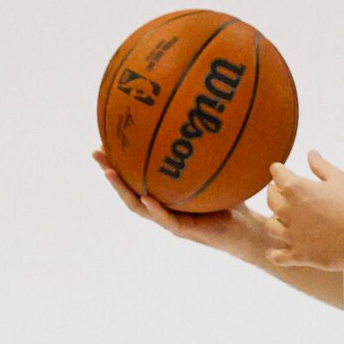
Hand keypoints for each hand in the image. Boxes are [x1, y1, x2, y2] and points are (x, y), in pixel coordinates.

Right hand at [93, 151, 257, 256]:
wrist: (247, 229)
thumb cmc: (231, 197)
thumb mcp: (217, 168)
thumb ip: (207, 149)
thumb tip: (206, 113)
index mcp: (165, 194)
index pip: (136, 176)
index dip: (119, 160)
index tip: (105, 139)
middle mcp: (163, 207)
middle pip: (128, 189)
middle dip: (110, 171)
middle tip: (96, 153)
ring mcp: (171, 220)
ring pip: (138, 206)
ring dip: (122, 190)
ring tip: (109, 172)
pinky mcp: (185, 231)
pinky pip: (166, 220)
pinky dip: (155, 209)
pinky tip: (146, 197)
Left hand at [263, 151, 343, 272]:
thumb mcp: (341, 179)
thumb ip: (321, 166)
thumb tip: (310, 153)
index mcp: (297, 188)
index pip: (277, 173)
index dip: (278, 170)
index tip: (280, 170)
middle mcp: (289, 211)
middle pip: (270, 199)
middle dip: (274, 192)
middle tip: (279, 192)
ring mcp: (292, 235)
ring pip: (270, 226)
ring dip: (274, 221)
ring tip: (280, 220)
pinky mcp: (299, 255)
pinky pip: (278, 256)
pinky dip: (274, 254)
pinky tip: (274, 252)